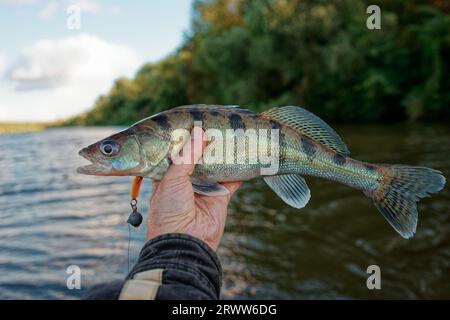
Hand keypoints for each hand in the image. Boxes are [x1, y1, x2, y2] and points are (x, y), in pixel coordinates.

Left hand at [147, 126, 241, 250]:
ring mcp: (204, 188)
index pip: (178, 151)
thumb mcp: (172, 179)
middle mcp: (186, 180)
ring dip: (224, 154)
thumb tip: (200, 131)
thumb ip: (186, 155)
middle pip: (199, 157)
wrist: (184, 243)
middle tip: (219, 125)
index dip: (186, 138)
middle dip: (208, 144)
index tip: (196, 121)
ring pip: (217, 166)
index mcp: (168, 175)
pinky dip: (240, 169)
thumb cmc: (169, 210)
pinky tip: (247, 155)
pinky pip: (232, 180)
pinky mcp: (220, 197)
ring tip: (233, 135)